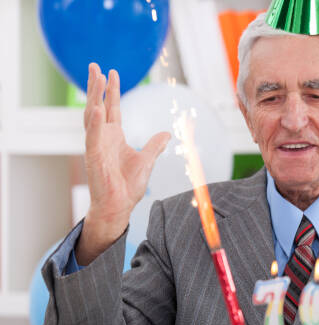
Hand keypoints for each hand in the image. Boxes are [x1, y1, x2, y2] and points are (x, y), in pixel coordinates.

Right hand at [76, 63, 169, 264]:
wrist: (119, 206)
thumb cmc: (128, 186)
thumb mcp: (147, 160)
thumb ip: (155, 145)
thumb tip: (167, 133)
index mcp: (114, 137)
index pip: (112, 108)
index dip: (112, 91)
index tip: (111, 72)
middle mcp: (103, 138)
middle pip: (99, 106)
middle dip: (97, 86)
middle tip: (95, 66)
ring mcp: (96, 146)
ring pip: (92, 116)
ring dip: (94, 97)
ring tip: (96, 78)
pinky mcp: (93, 157)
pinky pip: (93, 137)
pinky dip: (95, 122)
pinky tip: (97, 108)